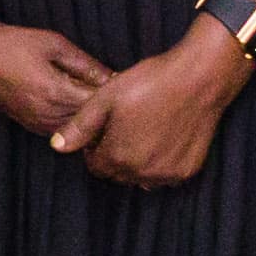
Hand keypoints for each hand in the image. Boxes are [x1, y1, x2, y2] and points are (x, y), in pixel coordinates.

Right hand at [0, 11, 117, 143]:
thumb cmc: (13, 43)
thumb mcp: (55, 44)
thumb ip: (86, 64)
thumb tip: (113, 77)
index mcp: (56, 93)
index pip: (99, 104)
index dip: (116, 95)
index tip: (127, 84)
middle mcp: (46, 114)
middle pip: (90, 122)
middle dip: (106, 109)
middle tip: (122, 96)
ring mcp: (36, 123)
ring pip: (76, 130)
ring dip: (90, 119)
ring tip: (102, 103)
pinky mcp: (28, 125)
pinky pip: (60, 130)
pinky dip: (73, 121)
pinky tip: (77, 107)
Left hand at [60, 31, 251, 189]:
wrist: (199, 78)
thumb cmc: (150, 83)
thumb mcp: (105, 99)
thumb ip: (79, 127)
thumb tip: (57, 147)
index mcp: (117, 157)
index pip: (95, 166)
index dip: (96, 148)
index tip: (105, 129)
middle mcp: (142, 173)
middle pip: (118, 174)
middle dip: (116, 156)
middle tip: (125, 127)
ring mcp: (167, 174)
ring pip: (142, 178)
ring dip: (138, 162)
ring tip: (145, 131)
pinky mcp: (188, 170)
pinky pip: (166, 175)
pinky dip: (162, 163)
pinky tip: (165, 137)